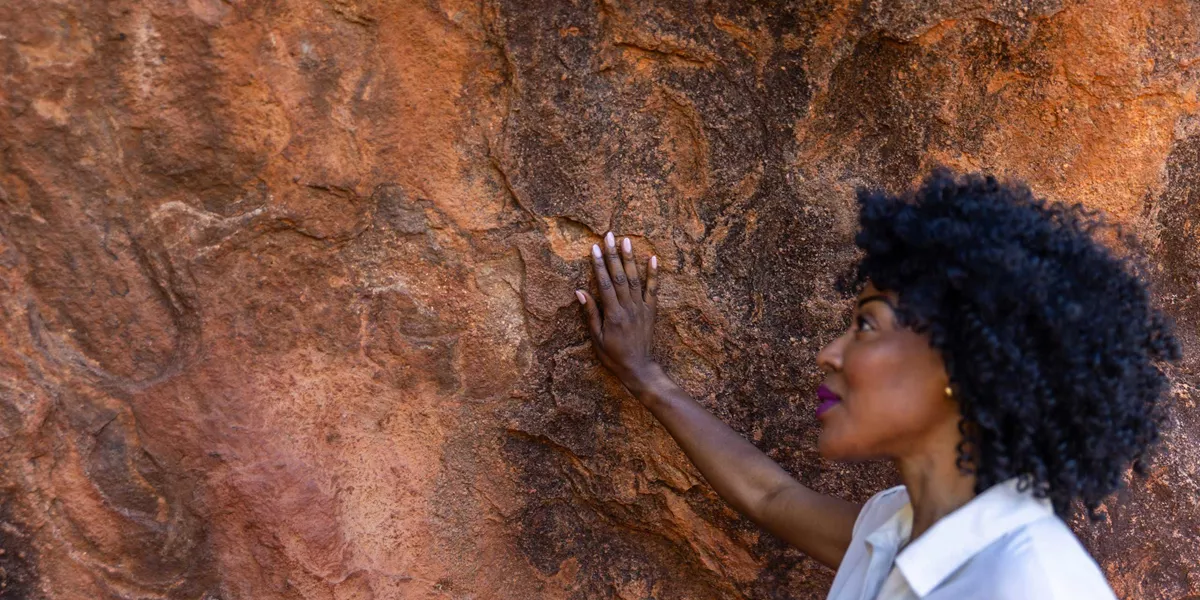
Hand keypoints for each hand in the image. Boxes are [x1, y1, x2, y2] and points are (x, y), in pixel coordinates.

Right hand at [576, 232, 660, 390]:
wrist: (639, 368)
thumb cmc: (613, 356)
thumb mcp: (596, 338)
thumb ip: (590, 313)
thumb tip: (580, 291)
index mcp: (613, 314)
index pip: (604, 284)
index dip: (599, 265)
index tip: (594, 249)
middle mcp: (628, 308)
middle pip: (620, 277)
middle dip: (613, 255)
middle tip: (609, 236)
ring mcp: (642, 308)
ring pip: (636, 279)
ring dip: (631, 259)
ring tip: (626, 241)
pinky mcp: (651, 311)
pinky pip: (653, 289)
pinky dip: (653, 273)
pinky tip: (653, 258)